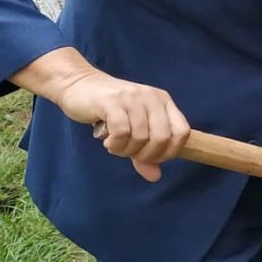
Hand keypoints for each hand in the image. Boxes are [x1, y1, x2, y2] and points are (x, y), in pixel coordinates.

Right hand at [52, 68, 189, 181]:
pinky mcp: (112, 101)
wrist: (79, 84)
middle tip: (129, 153)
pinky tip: (108, 142)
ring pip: (141, 137)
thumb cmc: (109, 111)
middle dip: (146, 155)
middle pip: (162, 138)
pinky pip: (122, 132)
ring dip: (126, 150)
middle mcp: (152, 97)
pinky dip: (116, 144)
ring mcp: (132, 97)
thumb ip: (145, 153)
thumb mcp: (133, 131)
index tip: (150, 158)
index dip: (169, 152)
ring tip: (115, 146)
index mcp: (163, 102)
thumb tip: (155, 177)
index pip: (182, 132)